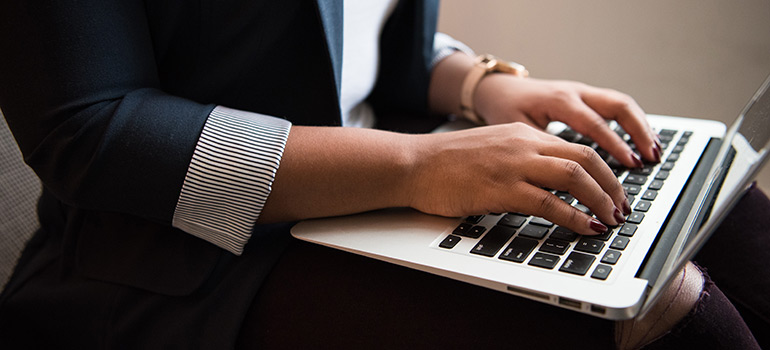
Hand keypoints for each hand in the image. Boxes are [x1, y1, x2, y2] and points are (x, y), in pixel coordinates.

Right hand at [408, 123, 630, 235]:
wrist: (413, 164)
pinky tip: (586, 228)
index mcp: (523, 134)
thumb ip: (522, 159)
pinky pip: (549, 203)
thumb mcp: (492, 150)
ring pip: (574, 177)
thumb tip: (550, 184)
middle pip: (586, 158)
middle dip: (612, 186)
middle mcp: (524, 144)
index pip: (578, 148)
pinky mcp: (501, 189)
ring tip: (611, 219)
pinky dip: (574, 217)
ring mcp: (513, 166)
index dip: (604, 172)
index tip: (614, 192)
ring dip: (601, 200)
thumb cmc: (446, 163)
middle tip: (622, 208)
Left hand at [474, 75, 661, 167]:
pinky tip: (642, 141)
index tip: (631, 164)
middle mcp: (575, 93)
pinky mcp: (585, 96)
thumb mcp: (519, 131)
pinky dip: (632, 123)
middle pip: (618, 106)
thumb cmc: (505, 111)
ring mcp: (582, 92)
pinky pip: (615, 106)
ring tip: (654, 152)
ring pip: (621, 104)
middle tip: (651, 158)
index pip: (595, 124)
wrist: (497, 90)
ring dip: (641, 127)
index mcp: (558, 101)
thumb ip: (544, 150)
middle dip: (638, 132)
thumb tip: (567, 178)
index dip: (615, 145)